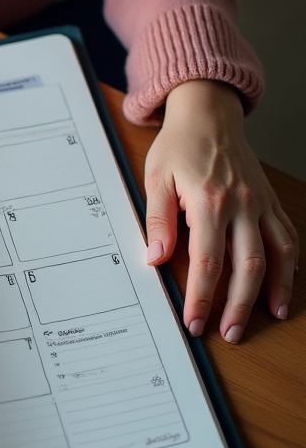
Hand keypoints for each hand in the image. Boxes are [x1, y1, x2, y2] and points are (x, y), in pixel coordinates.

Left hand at [144, 80, 297, 342]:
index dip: (202, 296)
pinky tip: (288, 283)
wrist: (208, 114)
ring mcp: (260, 203)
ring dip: (276, 289)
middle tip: (230, 333)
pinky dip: (292, 262)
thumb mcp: (155, 178)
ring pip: (276, 254)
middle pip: (247, 265)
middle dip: (239, 304)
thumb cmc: (178, 146)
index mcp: (208, 202)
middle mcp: (241, 205)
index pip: (207, 262)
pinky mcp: (269, 200)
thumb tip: (156, 257)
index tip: (195, 321)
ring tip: (272, 317)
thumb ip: (157, 220)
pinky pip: (288, 235)